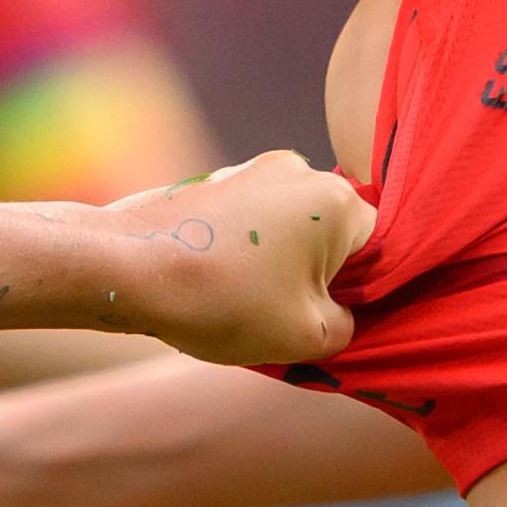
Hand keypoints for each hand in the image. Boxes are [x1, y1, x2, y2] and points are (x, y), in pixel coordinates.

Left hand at [98, 155, 365, 371]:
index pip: (381, 247)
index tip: (333, 318)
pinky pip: (253, 222)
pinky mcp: (215, 181)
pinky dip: (247, 253)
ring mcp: (252, 170)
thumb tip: (343, 312)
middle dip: (321, 277)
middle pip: (335, 234)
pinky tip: (220, 286)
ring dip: (282, 266)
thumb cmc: (224, 301)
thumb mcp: (309, 336)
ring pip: (292, 229)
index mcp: (337, 200)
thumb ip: (349, 324)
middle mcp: (300, 170)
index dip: (363, 291)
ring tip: (247, 304)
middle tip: (290, 318)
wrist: (125, 270)